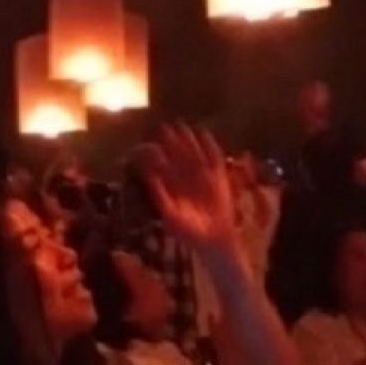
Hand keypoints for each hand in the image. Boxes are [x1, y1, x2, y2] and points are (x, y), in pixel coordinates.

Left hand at [143, 124, 235, 254]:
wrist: (214, 238)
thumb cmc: (189, 231)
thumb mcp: (170, 215)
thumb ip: (160, 196)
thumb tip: (148, 176)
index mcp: (170, 184)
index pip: (161, 165)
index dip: (156, 154)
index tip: (151, 145)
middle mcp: (184, 176)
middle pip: (175, 154)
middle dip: (170, 141)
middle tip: (163, 128)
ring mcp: (201, 174)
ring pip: (193, 152)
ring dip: (187, 139)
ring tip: (182, 126)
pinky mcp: (217, 175)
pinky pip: (213, 156)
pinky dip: (209, 145)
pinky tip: (203, 133)